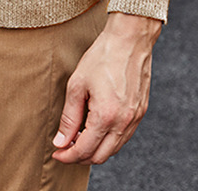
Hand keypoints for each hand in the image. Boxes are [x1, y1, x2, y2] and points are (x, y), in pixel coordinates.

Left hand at [52, 12, 161, 164]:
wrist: (129, 39)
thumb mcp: (77, 84)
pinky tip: (97, 128)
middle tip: (65, 147)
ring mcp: (135, 118)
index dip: (68, 155)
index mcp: (106, 116)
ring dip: (95, 149)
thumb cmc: (102, 56)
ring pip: (114, 149)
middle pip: (100, 156)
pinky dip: (109, 139)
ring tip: (79, 136)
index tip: (57, 152)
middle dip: (80, 156)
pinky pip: (124, 136)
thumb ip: (69, 117)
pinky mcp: (141, 112)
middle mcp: (124, 122)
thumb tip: (61, 142)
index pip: (85, 150)